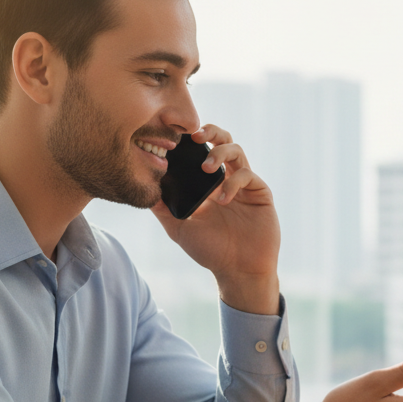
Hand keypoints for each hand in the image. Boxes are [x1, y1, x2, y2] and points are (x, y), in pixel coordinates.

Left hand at [152, 125, 280, 313]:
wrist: (238, 270)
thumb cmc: (211, 250)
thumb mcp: (179, 228)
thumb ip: (162, 208)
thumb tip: (142, 188)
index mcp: (208, 182)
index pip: (201, 150)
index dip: (191, 139)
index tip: (176, 136)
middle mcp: (227, 177)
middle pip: (223, 140)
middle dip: (210, 131)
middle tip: (196, 137)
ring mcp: (244, 184)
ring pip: (236, 150)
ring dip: (220, 153)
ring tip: (207, 168)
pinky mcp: (260, 193)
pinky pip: (247, 175)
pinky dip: (232, 182)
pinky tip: (222, 199)